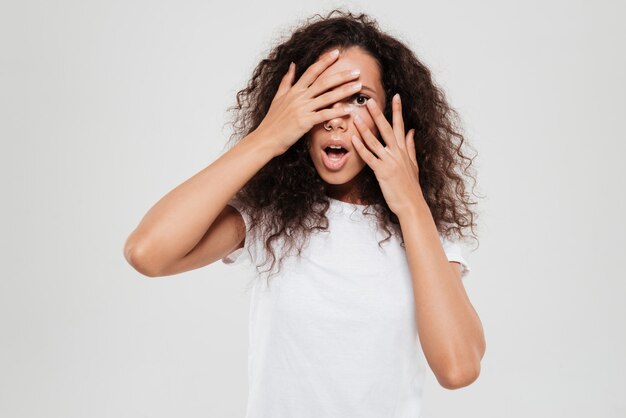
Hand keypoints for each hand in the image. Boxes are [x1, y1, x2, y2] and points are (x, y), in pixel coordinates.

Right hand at [255, 49, 362, 156]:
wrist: (266, 138)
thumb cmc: (272, 120)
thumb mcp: (278, 97)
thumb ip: (286, 81)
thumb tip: (292, 65)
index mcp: (294, 90)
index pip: (312, 71)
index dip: (324, 61)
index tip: (336, 53)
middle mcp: (300, 97)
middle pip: (324, 82)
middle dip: (341, 76)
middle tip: (357, 71)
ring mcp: (303, 109)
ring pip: (327, 97)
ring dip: (344, 91)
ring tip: (358, 86)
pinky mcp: (305, 122)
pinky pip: (324, 115)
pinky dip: (337, 112)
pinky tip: (349, 110)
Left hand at [350, 94, 421, 216]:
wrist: (412, 204)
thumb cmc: (411, 187)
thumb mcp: (413, 164)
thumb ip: (411, 146)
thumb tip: (412, 131)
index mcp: (404, 150)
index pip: (401, 125)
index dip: (398, 110)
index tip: (396, 96)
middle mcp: (397, 153)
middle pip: (387, 128)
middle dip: (378, 114)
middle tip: (370, 100)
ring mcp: (390, 161)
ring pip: (375, 141)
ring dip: (365, 128)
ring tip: (356, 116)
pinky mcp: (382, 171)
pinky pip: (369, 157)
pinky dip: (361, 147)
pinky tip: (353, 139)